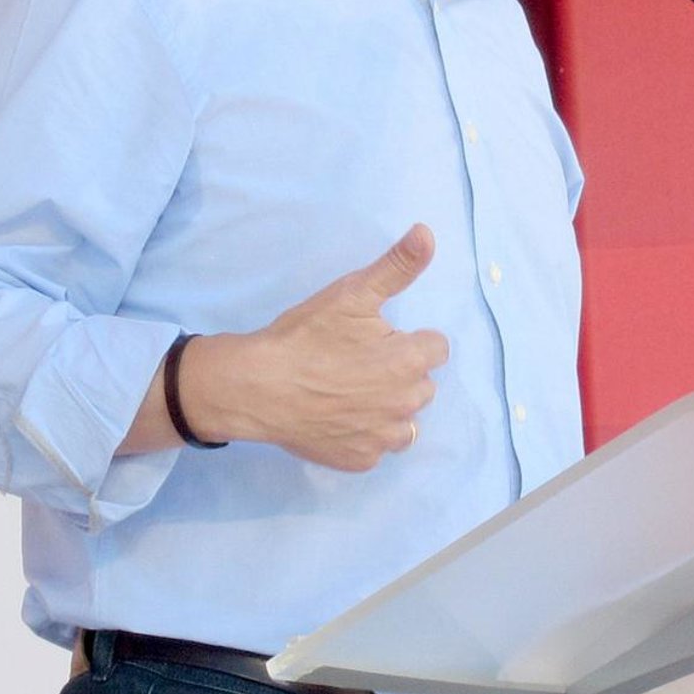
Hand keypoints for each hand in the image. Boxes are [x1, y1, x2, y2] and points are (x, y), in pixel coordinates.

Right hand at [181, 225, 448, 470]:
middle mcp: (407, 404)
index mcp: (410, 361)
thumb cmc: (305, 337)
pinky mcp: (361, 460)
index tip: (375, 337)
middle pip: (422, 383)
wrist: (257, 387)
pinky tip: (337, 417)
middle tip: (357, 362)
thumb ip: (397, 267)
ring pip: (405, 420)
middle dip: (399, 372)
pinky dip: (364, 434)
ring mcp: (384, 437)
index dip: (407, 339)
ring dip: (388, 407)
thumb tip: (428, 233)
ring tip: (350, 391)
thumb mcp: (351, 293)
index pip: (436, 347)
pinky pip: (376, 446)